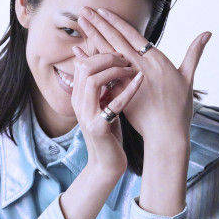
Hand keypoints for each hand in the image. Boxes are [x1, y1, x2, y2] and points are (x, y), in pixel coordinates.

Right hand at [69, 49, 143, 179]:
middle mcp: (78, 104)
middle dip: (108, 59)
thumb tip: (105, 64)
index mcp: (78, 97)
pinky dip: (129, 90)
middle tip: (127, 60)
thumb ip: (101, 87)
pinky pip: (114, 103)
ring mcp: (86, 116)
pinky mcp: (99, 128)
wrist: (106, 164)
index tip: (120, 55)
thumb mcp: (102, 106)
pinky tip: (141, 80)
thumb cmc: (108, 133)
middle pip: (85, 68)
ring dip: (115, 71)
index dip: (101, 55)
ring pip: (94, 81)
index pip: (83, 65)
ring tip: (132, 70)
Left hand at [77, 6, 210, 144]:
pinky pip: (100, 72)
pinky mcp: (120, 92)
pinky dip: (90, 61)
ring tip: (81, 23)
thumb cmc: (179, 108)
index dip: (116, 21)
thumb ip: (194, 53)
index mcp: (157, 59)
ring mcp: (130, 79)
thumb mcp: (188, 77)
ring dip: (93, 36)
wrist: (168, 134)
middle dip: (99, 23)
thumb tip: (207, 33)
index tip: (102, 10)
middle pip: (116, 39)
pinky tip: (78, 51)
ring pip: (107, 52)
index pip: (132, 34)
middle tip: (84, 10)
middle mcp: (143, 65)